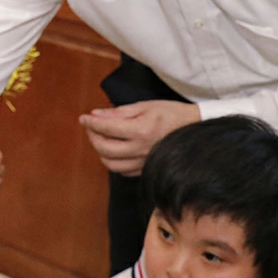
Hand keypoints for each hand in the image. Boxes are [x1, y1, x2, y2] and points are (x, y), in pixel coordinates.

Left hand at [78, 100, 199, 175]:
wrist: (195, 128)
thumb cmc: (171, 113)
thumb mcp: (145, 106)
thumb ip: (119, 112)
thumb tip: (95, 115)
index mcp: (140, 130)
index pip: (106, 128)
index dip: (90, 123)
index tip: (83, 118)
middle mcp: (140, 149)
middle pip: (104, 149)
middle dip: (93, 137)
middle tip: (91, 127)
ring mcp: (143, 162)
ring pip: (111, 164)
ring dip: (100, 151)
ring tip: (101, 138)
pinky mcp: (146, 170)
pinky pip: (122, 171)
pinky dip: (113, 161)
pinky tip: (115, 150)